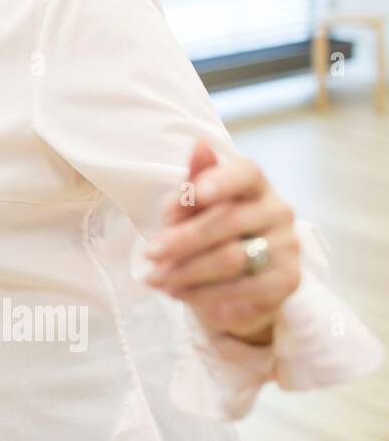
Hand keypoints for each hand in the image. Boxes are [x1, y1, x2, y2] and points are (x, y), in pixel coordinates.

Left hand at [145, 140, 300, 344]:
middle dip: (182, 239)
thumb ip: (191, 186)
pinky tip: (180, 294)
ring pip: (232, 257)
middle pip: (228, 220)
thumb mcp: (190, 210)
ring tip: (156, 279)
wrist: (233, 285)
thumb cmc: (206, 235)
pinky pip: (244, 288)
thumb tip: (198, 146)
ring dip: (186, 271)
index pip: (245, 172)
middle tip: (150, 254)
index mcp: (253, 184)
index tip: (194, 193)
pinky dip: (205, 293)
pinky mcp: (289, 280)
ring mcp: (288, 245)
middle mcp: (277, 209)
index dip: (220, 180)